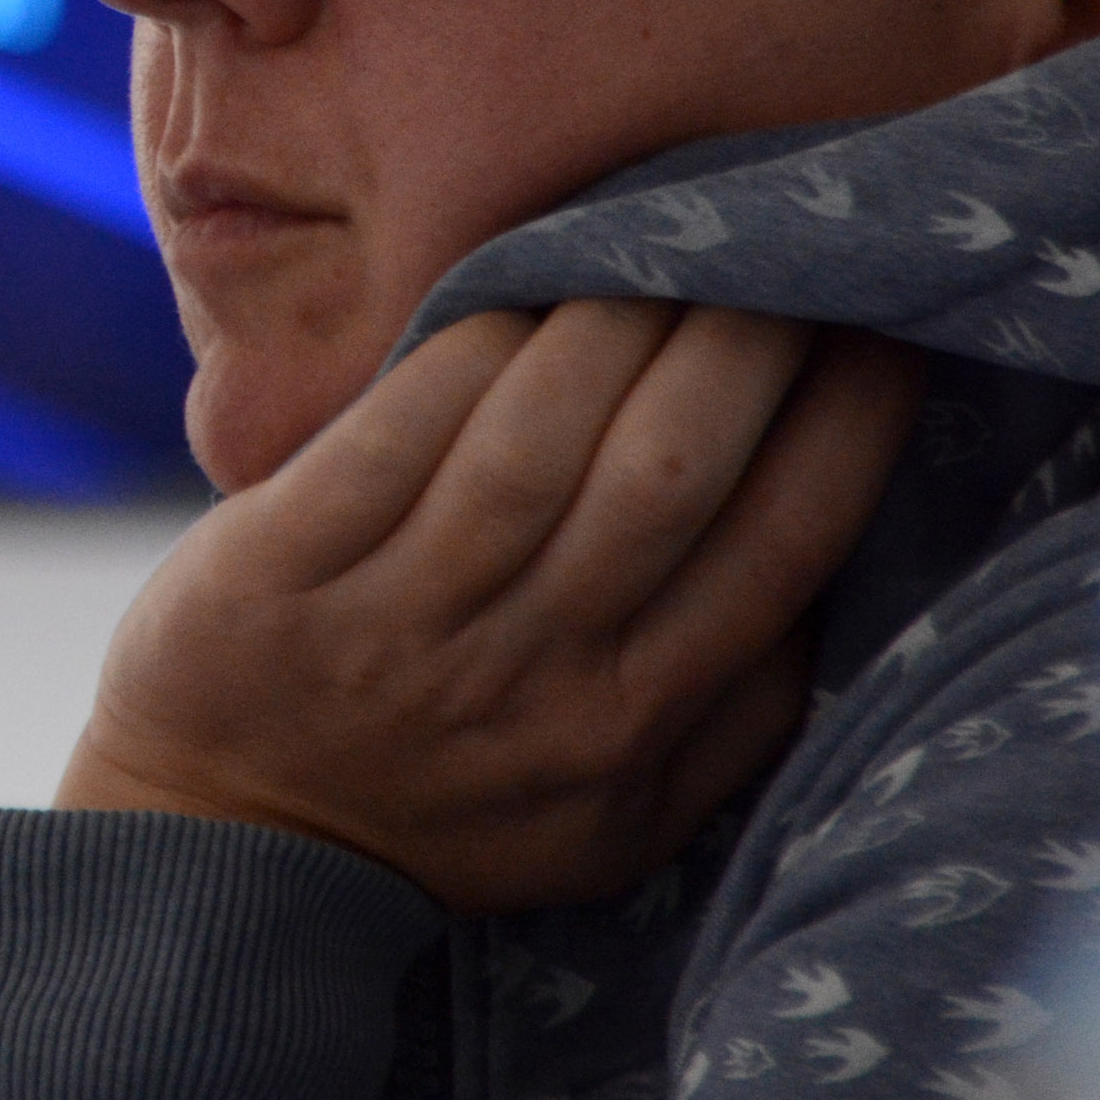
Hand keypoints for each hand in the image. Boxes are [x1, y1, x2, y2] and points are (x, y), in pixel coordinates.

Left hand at [59, 301, 921, 910]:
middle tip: (758, 242)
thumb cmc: (451, 807)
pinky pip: (395, 431)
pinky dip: (465, 349)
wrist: (224, 857)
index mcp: (633, 727)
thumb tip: (854, 571)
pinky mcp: (278, 571)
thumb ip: (737, 712)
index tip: (875, 321)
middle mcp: (529, 678)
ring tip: (643, 247)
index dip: (847, 420)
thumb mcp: (622, 815)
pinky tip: (510, 291)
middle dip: (736, 338)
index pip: (780, 548)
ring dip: (605, 320)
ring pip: (535, 440)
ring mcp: (397, 624)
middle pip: (668, 471)